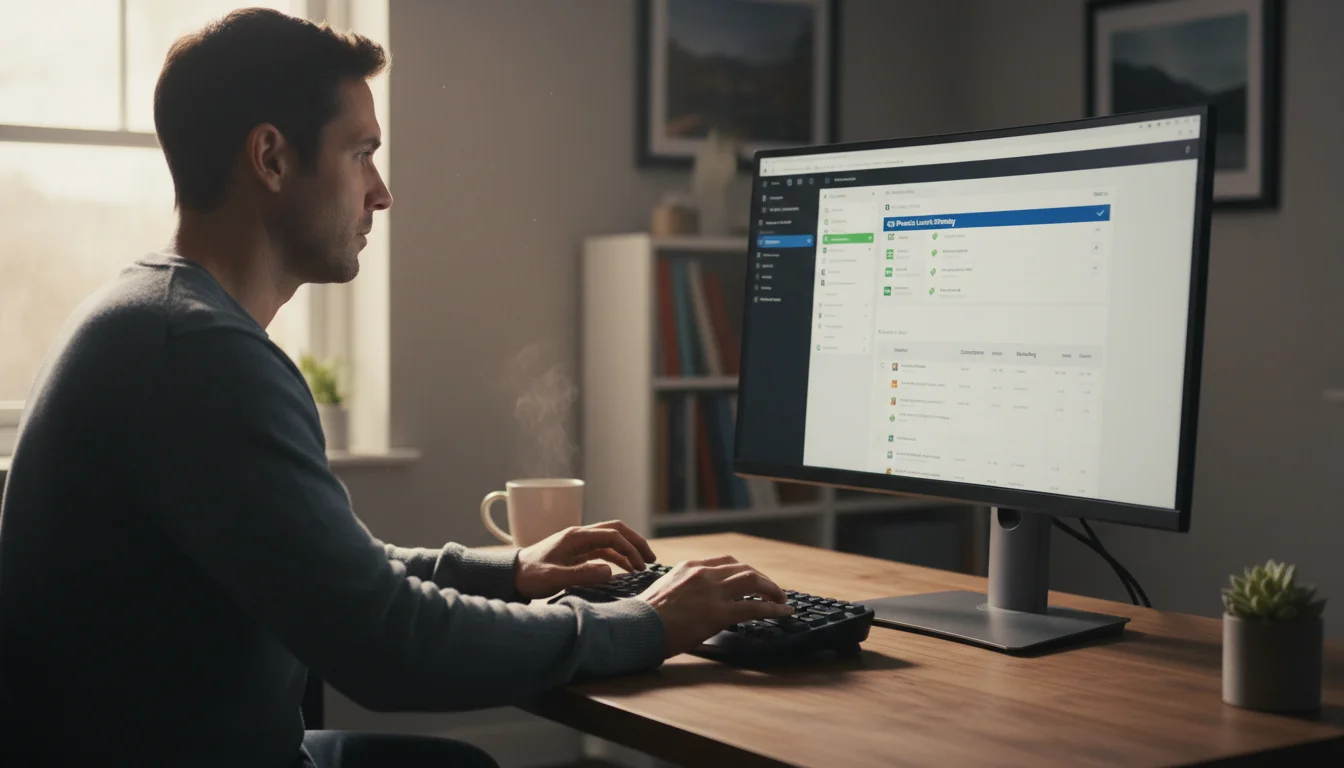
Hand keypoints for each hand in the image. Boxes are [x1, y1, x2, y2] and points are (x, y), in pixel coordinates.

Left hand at [514, 520, 657, 599]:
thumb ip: (582, 575)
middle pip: (615, 531)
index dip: (630, 548)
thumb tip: (611, 572)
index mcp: (576, 536)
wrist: (510, 576)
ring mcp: (578, 544)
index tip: (641, 566)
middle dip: (635, 542)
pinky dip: (617, 558)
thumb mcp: (554, 578)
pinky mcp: (576, 553)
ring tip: (643, 567)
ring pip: (611, 541)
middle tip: (651, 559)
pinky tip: (625, 570)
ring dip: (628, 551)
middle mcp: (579, 536)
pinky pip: (603, 551)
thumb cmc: (529, 576)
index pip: (612, 535)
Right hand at [636, 556, 791, 656]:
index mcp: (690, 566)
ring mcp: (712, 592)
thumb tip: (696, 598)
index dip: (744, 570)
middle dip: (762, 579)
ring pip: (753, 582)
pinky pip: (754, 608)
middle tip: (773, 590)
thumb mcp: (665, 589)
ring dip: (772, 589)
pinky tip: (783, 612)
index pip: (726, 562)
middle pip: (744, 568)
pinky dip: (773, 608)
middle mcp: (704, 574)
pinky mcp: (717, 613)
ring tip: (782, 599)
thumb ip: (684, 587)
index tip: (753, 578)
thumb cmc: (646, 615)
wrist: (637, 626)